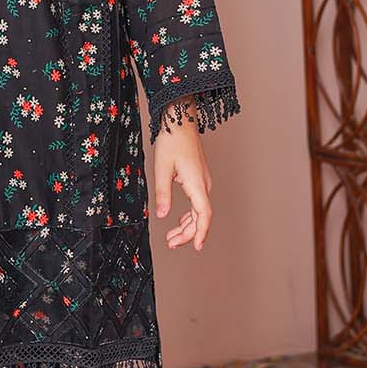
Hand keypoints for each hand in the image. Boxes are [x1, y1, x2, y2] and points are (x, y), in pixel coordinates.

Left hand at [152, 114, 211, 250]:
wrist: (180, 120)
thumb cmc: (172, 141)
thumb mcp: (162, 168)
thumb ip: (163, 193)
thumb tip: (163, 215)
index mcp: (197, 184)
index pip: (203, 215)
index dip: (201, 233)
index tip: (197, 247)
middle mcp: (203, 184)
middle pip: (200, 217)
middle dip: (187, 234)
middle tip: (171, 244)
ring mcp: (202, 182)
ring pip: (199, 211)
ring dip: (187, 226)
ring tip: (172, 238)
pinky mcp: (198, 178)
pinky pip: (197, 203)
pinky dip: (188, 215)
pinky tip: (178, 221)